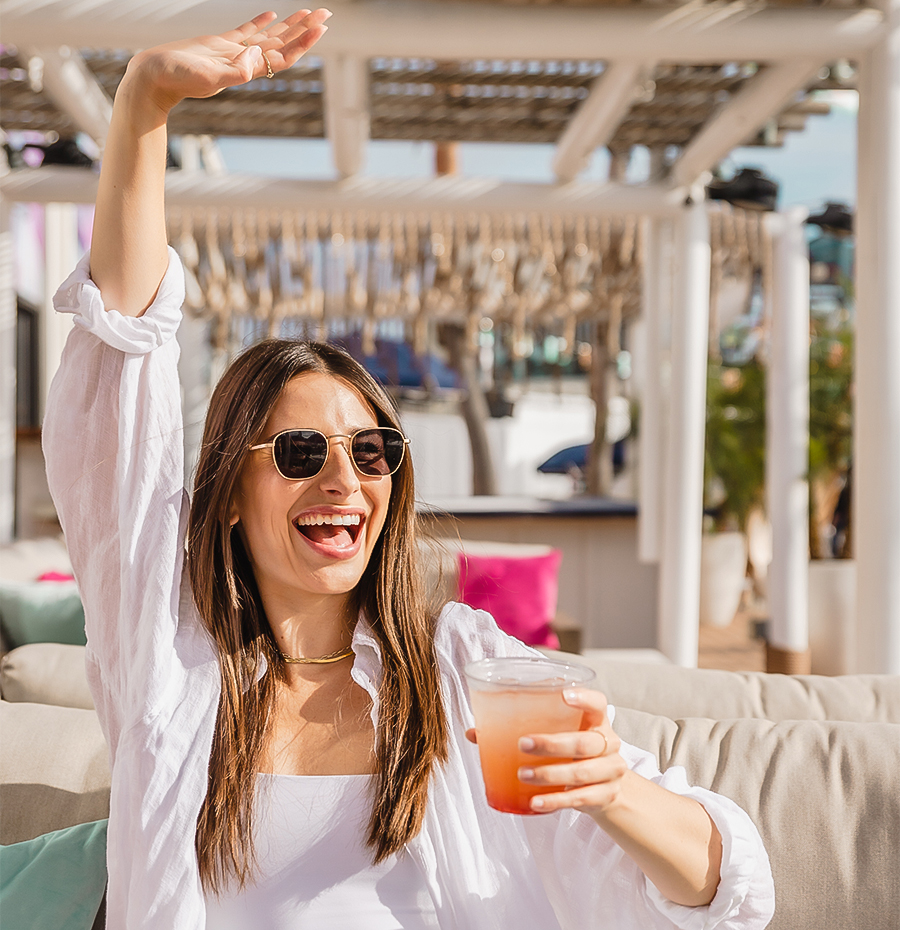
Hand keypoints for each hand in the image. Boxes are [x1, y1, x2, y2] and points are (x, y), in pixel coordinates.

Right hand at [125, 9, 331, 112]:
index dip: (303, 42)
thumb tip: (256, 57)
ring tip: (308, 13)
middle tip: (325, 14)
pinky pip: (246, 31)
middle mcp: (245, 62)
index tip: (319, 27)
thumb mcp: (208, 77)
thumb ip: (234, 71)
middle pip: (282, 45)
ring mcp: (233, 53)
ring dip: (289, 26)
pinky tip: (273, 15)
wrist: (155, 79)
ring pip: (268, 37)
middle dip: (304, 30)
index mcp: (246, 70)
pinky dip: (261, 23)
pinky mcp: (219, 44)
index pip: (283, 56)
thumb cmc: (178, 80)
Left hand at [466, 688, 625, 814]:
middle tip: (523, 744)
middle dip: (553, 743)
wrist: (606, 786)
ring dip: (550, 774)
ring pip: (581, 772)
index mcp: (596, 720)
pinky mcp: (605, 796)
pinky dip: (555, 801)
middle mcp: (608, 743)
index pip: (598, 703)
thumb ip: (521, 728)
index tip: (564, 695)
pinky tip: (535, 802)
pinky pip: (579, 799)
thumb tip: (474, 732)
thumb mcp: (558, 735)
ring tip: (523, 774)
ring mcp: (610, 771)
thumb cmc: (573, 751)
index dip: (584, 698)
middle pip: (585, 742)